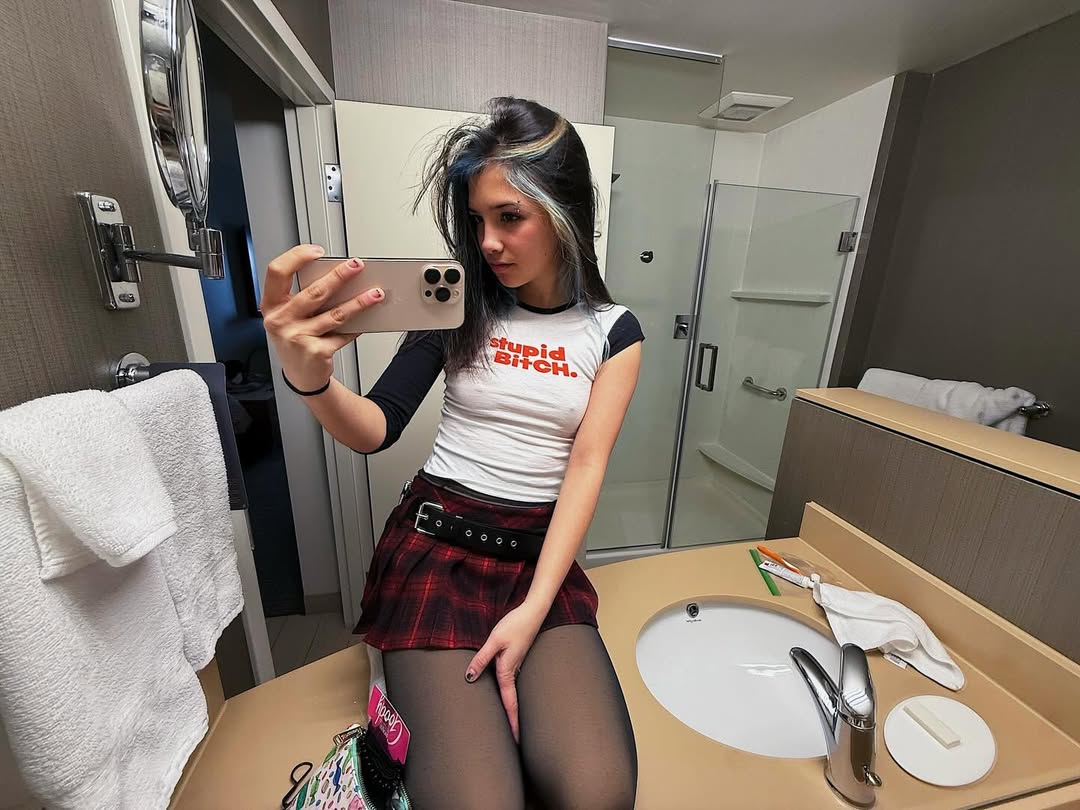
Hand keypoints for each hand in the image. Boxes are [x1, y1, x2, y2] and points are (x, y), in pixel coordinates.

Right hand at [260, 245, 383, 390]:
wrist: (301, 377)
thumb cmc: (295, 340)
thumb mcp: (289, 316)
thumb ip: (301, 297)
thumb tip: (336, 277)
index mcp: (271, 305)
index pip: (277, 271)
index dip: (296, 257)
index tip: (317, 251)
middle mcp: (281, 320)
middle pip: (314, 292)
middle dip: (340, 276)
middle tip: (357, 265)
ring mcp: (297, 337)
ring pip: (336, 314)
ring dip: (359, 302)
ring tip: (375, 293)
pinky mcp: (316, 352)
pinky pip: (343, 334)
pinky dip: (357, 326)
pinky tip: (367, 320)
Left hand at [465, 601, 546, 742]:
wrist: (533, 612)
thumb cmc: (515, 625)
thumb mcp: (494, 640)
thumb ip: (481, 658)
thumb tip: (469, 677)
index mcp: (507, 671)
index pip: (509, 704)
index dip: (511, 724)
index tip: (515, 743)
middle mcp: (513, 671)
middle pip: (512, 703)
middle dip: (513, 723)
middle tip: (513, 744)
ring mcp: (516, 666)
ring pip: (512, 693)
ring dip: (510, 710)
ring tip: (509, 727)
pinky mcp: (515, 659)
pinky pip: (511, 682)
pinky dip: (509, 695)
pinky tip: (504, 695)